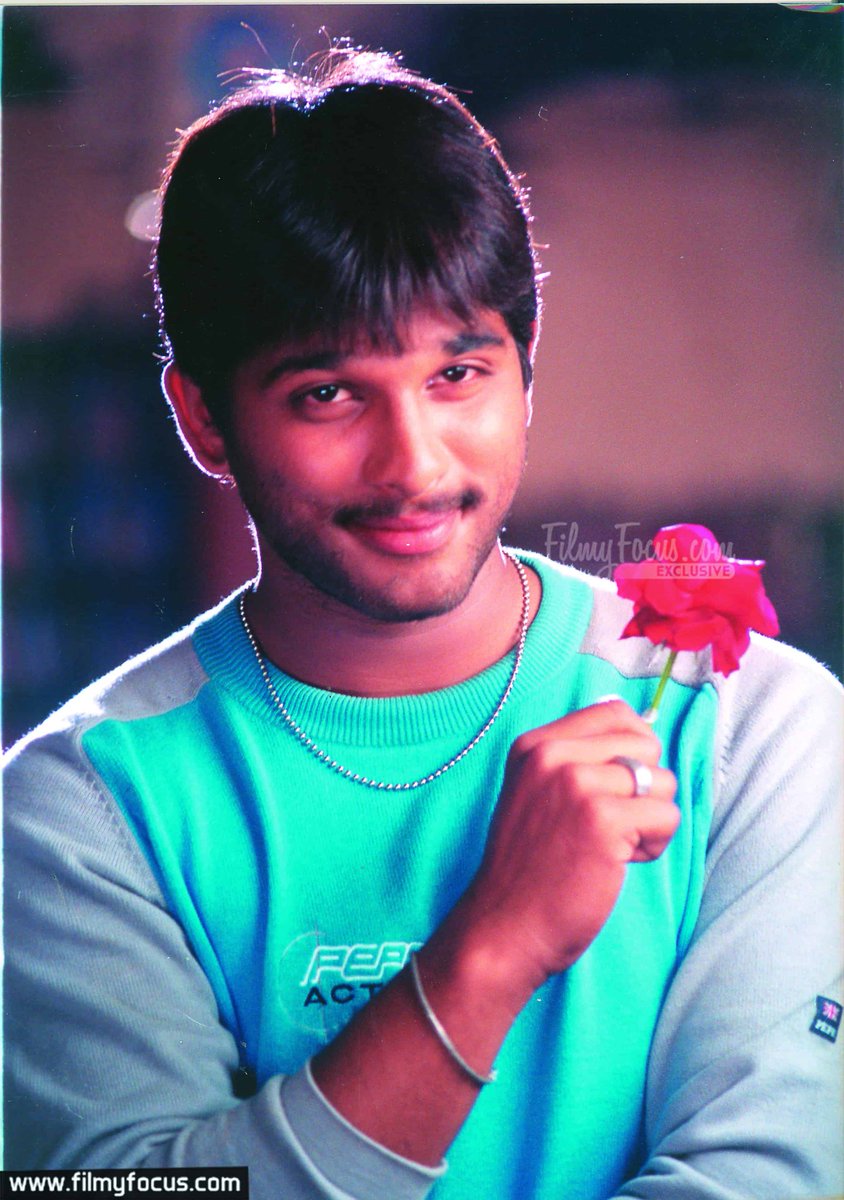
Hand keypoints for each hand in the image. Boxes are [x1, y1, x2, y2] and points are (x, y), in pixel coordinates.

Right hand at [453, 699, 678, 1006]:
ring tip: (614, 846)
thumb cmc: (529, 868)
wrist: (504, 926)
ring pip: (661, 781)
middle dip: (644, 787)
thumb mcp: (535, 793)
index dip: (633, 748)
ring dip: (649, 819)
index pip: (614, 712)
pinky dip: (654, 845)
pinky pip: (666, 816)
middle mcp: (553, 756)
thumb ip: (576, 761)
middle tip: (613, 824)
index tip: (618, 786)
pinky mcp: (603, 820)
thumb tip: (643, 734)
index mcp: (535, 745)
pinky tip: (622, 862)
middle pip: (645, 745)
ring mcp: (576, 785)